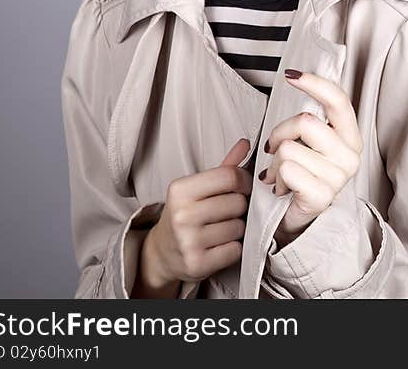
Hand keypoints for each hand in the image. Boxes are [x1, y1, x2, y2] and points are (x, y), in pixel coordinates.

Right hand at [145, 138, 252, 287]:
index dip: (244, 181)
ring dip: (237, 228)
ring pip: (238, 227)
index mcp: (180, 190)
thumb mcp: (200, 187)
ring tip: (221, 228)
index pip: (230, 176)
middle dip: (240, 207)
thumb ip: (225, 166)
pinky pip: (235, 250)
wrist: (162, 252)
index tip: (242, 187)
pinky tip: (219, 246)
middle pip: (237, 202)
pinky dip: (233, 248)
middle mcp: (181, 215)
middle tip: (228, 212)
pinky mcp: (197, 264)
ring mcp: (188, 241)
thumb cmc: (186, 214)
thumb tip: (245, 143)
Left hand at [259, 69, 362, 244]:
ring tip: (279, 174)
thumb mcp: (310, 143)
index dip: (314, 83)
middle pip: (305, 121)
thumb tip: (299, 77)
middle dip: (279, 132)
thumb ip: (311, 117)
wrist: (300, 220)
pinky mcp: (322, 196)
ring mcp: (338, 177)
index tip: (291, 74)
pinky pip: (287, 170)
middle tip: (274, 148)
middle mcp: (350, 155)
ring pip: (289, 147)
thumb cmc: (301, 176)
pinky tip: (281, 187)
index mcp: (349, 136)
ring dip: (274, 162)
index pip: (338, 100)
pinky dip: (275, 178)